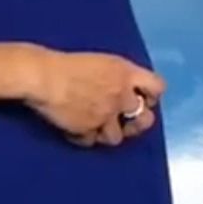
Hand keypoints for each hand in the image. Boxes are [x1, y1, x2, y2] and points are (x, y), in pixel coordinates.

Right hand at [22, 48, 164, 147]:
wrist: (44, 76)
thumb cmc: (69, 64)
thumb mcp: (103, 62)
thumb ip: (120, 76)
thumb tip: (129, 90)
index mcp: (126, 73)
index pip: (158, 87)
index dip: (152, 97)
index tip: (142, 100)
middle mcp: (121, 95)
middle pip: (145, 119)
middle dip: (135, 123)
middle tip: (123, 121)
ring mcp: (106, 115)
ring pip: (117, 137)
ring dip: (106, 132)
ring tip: (94, 124)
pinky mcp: (88, 130)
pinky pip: (91, 141)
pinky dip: (84, 136)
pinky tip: (75, 127)